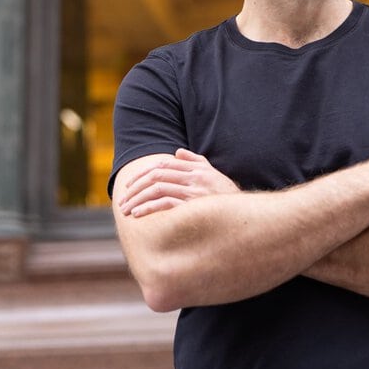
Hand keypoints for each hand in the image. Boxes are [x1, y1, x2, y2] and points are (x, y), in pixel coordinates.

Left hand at [119, 149, 238, 217]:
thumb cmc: (227, 196)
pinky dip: (149, 208)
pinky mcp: (193, 207)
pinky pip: (166, 204)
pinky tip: (138, 214)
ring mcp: (193, 192)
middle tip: (122, 200)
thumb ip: (195, 161)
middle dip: (136, 187)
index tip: (130, 185)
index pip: (163, 166)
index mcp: (196, 169)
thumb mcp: (213, 174)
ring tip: (126, 210)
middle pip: (156, 176)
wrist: (246, 215)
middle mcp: (193, 177)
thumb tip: (177, 153)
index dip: (143, 174)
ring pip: (157, 189)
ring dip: (138, 199)